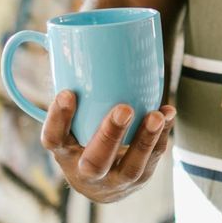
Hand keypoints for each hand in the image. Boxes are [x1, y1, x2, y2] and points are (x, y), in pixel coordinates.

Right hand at [41, 92, 174, 203]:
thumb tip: (73, 38)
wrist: (102, 184)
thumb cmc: (84, 136)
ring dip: (145, 140)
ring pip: (131, 168)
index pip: (53, 139)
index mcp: (63, 153)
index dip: (58, 118)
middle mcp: (85, 172)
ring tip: (157, 115)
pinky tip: (167, 114)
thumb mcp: (71, 122)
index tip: (67, 92)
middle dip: (109, 135)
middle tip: (123, 109)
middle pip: (95, 161)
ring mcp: (115, 180)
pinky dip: (162, 136)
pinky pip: (153, 160)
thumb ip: (75, 92)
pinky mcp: (139, 179)